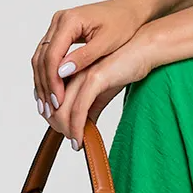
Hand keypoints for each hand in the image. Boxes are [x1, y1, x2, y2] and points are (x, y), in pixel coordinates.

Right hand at [32, 0, 147, 121]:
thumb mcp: (107, 43)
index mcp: (70, 20)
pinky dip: (47, 74)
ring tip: (46, 105)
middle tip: (49, 108)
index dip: (53, 80)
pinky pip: (47, 55)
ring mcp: (57, 25)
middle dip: (44, 84)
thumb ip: (84, 57)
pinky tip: (50, 92)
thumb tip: (61, 72)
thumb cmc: (123, 24)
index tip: (58, 101)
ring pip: (41, 57)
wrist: (129, 10)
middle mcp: (59, 20)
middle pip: (42, 57)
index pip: (52, 54)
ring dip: (42, 82)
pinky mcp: (60, 32)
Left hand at [46, 27, 159, 148]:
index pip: (49, 98)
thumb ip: (92, 106)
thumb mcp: (104, 90)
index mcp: (68, 71)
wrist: (143, 50)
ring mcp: (80, 76)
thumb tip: (85, 125)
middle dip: (58, 127)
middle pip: (52, 107)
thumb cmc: (125, 64)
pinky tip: (81, 140)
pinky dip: (77, 129)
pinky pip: (79, 110)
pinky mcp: (94, 80)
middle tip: (70, 139)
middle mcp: (70, 72)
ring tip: (76, 141)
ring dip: (67, 131)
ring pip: (62, 111)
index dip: (51, 118)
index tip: (62, 131)